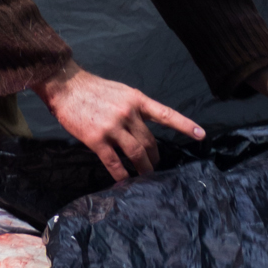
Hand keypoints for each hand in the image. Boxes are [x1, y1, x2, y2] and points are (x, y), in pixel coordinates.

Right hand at [33, 58, 204, 181]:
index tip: (200, 135)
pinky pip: (114, 162)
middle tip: (156, 166)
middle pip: (149, 141)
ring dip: (143, 168)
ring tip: (146, 176)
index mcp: (137, 100)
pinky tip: (125, 181)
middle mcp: (128, 113)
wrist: (66, 86)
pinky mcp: (96, 138)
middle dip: (155, 156)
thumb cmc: (93, 89)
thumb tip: (142, 129)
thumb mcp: (121, 92)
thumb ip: (133, 109)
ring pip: (136, 153)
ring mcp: (113, 126)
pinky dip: (122, 174)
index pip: (166, 114)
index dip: (184, 125)